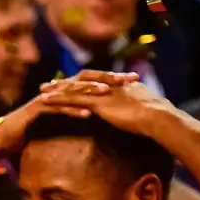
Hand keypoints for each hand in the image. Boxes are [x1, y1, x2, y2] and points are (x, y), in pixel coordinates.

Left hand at [38, 71, 176, 134]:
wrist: (157, 117)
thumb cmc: (156, 119)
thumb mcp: (147, 111)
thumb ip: (139, 109)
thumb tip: (141, 115)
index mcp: (121, 86)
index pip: (99, 82)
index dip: (86, 83)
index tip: (75, 84)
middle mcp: (110, 85)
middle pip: (84, 81)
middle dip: (67, 82)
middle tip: (51, 83)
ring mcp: (102, 92)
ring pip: (74, 88)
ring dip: (57, 89)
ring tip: (42, 90)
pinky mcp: (96, 102)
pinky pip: (72, 99)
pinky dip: (57, 99)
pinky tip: (44, 100)